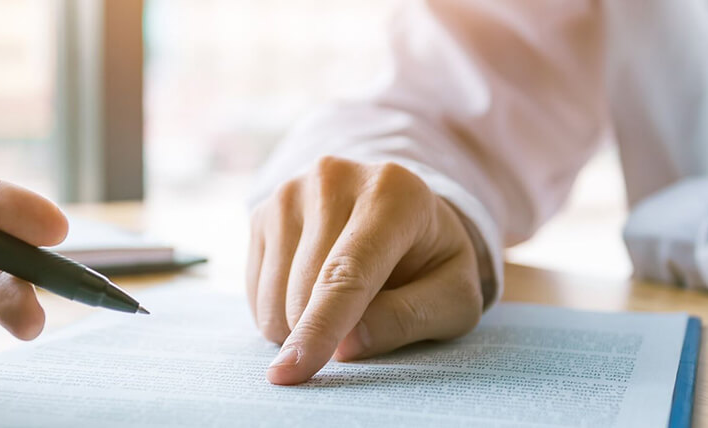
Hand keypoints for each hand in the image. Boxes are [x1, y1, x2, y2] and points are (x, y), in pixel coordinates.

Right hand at [246, 156, 482, 384]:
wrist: (402, 213)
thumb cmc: (432, 261)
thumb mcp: (453, 297)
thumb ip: (409, 320)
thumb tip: (345, 347)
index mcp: (394, 194)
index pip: (347, 274)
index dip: (320, 328)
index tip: (291, 372)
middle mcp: (334, 180)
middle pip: (304, 290)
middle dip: (321, 333)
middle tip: (362, 323)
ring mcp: (292, 191)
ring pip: (272, 294)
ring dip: (298, 325)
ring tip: (340, 303)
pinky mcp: (264, 208)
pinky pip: (255, 289)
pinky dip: (279, 309)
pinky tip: (311, 290)